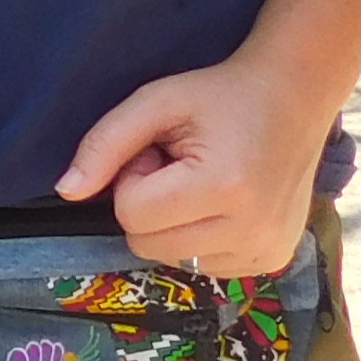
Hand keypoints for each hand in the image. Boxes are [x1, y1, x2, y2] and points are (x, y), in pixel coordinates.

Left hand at [56, 55, 324, 277]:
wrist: (294, 97)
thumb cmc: (218, 94)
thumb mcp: (155, 102)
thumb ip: (103, 144)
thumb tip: (66, 191)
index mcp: (223, 187)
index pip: (131, 214)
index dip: (133, 178)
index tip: (160, 151)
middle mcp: (252, 230)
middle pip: (147, 245)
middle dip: (149, 204)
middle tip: (179, 165)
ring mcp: (267, 251)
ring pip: (173, 259)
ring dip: (174, 224)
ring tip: (202, 181)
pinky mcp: (274, 261)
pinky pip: (204, 266)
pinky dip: (199, 237)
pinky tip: (223, 203)